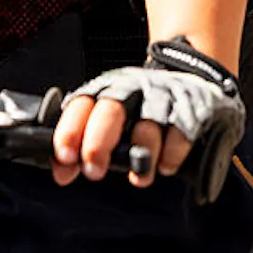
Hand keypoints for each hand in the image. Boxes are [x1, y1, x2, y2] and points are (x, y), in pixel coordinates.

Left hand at [52, 40, 245, 200]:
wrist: (191, 75)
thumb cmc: (140, 108)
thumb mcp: (110, 120)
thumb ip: (84, 144)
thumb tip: (61, 173)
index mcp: (105, 90)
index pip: (81, 105)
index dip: (69, 131)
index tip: (64, 158)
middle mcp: (131, 90)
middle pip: (110, 111)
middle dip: (99, 142)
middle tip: (94, 170)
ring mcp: (162, 97)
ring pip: (147, 124)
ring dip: (141, 154)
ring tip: (138, 176)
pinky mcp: (192, 108)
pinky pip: (180, 132)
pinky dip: (172, 152)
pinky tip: (166, 166)